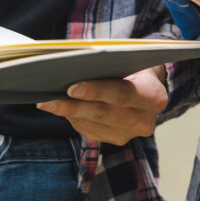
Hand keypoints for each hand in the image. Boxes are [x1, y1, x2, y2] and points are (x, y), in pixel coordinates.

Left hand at [40, 65, 168, 144]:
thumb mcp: (130, 60)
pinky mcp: (114, 140)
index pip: (123, 94)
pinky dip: (72, 118)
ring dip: (67, 113)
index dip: (97, 91)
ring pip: (92, 125)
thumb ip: (109, 63)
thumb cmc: (134, 66)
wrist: (147, 86)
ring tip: (45, 102)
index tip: (71, 87)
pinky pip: (88, 130)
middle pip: (104, 114)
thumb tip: (73, 65)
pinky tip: (58, 108)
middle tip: (49, 99)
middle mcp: (144, 121)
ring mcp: (129, 135)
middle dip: (74, 106)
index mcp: (154, 97)